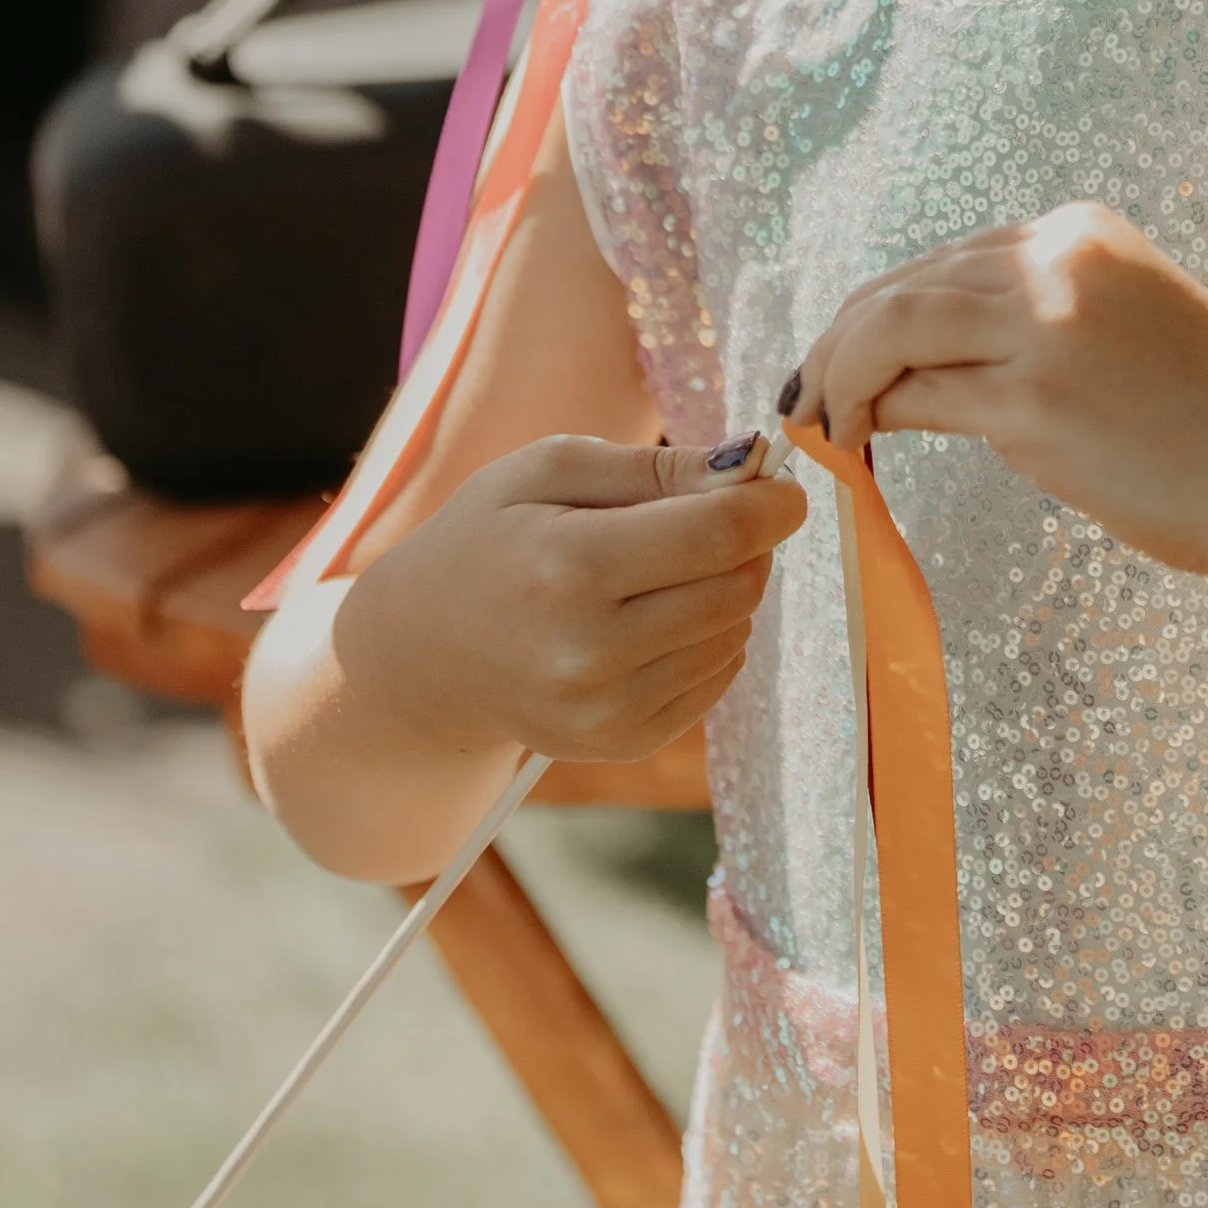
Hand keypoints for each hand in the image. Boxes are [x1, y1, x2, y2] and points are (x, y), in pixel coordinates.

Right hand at [337, 436, 805, 770]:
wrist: (422, 654)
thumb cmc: (489, 537)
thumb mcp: (550, 468)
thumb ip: (654, 466)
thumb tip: (750, 464)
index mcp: (569, 568)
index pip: (716, 536)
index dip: (770, 505)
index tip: (785, 485)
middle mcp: (589, 652)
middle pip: (736, 587)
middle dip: (749, 544)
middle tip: (715, 517)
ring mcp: (605, 710)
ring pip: (735, 633)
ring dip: (729, 590)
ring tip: (667, 568)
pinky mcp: (621, 743)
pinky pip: (717, 679)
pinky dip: (711, 638)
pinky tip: (658, 617)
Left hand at [784, 203, 1207, 583]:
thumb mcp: (1120, 331)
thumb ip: (1029, 325)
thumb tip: (914, 374)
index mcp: (1079, 232)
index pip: (943, 261)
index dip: (875, 312)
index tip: (836, 360)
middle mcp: (1058, 260)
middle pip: (902, 285)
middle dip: (835, 341)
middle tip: (802, 400)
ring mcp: (1046, 327)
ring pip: (891, 327)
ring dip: (835, 377)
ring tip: (818, 426)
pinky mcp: (1036, 404)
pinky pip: (916, 397)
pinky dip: (867, 417)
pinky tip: (854, 447)